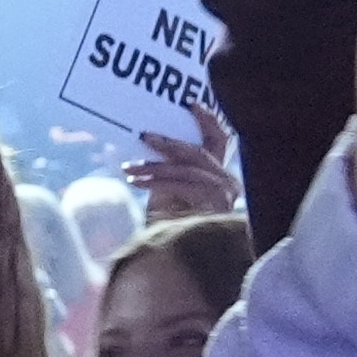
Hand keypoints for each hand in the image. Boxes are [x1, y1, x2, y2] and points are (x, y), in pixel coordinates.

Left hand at [128, 108, 239, 226]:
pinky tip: (136, 181)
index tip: (192, 104)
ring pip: (186, 169)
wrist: (182, 252)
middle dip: (168, 143)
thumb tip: (148, 144)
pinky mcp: (214, 204)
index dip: (208, 120)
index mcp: (219, 173)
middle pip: (198, 152)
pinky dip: (156, 181)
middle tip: (144, 135)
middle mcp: (227, 181)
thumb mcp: (168, 189)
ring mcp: (224, 193)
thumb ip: (167, 168)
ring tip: (130, 168)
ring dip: (154, 166)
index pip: (219, 140)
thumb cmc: (174, 221)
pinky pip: (181, 184)